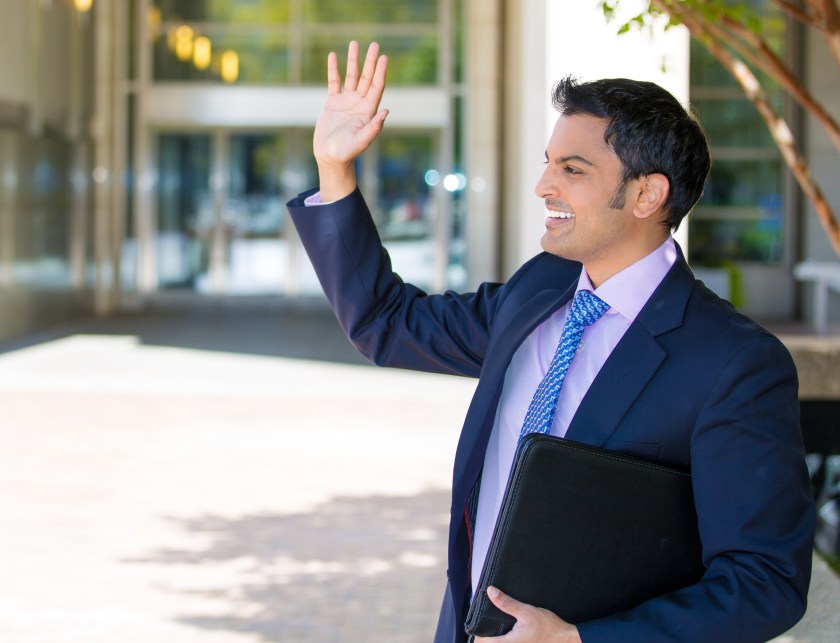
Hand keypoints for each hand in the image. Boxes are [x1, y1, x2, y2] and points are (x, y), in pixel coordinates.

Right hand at [313, 41, 388, 200]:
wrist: (330, 156)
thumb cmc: (346, 152)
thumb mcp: (361, 141)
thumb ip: (373, 128)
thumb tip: (386, 112)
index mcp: (368, 111)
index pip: (377, 87)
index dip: (380, 72)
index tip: (384, 57)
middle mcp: (359, 103)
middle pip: (367, 77)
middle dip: (370, 61)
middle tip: (374, 44)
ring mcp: (346, 101)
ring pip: (352, 76)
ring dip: (353, 60)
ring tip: (354, 44)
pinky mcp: (333, 102)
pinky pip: (334, 81)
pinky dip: (333, 69)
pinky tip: (333, 56)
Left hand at [475, 586, 581, 642]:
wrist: (565, 638)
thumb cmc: (548, 627)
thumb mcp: (527, 611)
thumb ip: (508, 604)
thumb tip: (491, 592)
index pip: (483, 642)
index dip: (477, 633)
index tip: (476, 621)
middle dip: (484, 636)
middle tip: (484, 622)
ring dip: (494, 638)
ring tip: (494, 625)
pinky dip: (503, 638)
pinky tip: (506, 629)